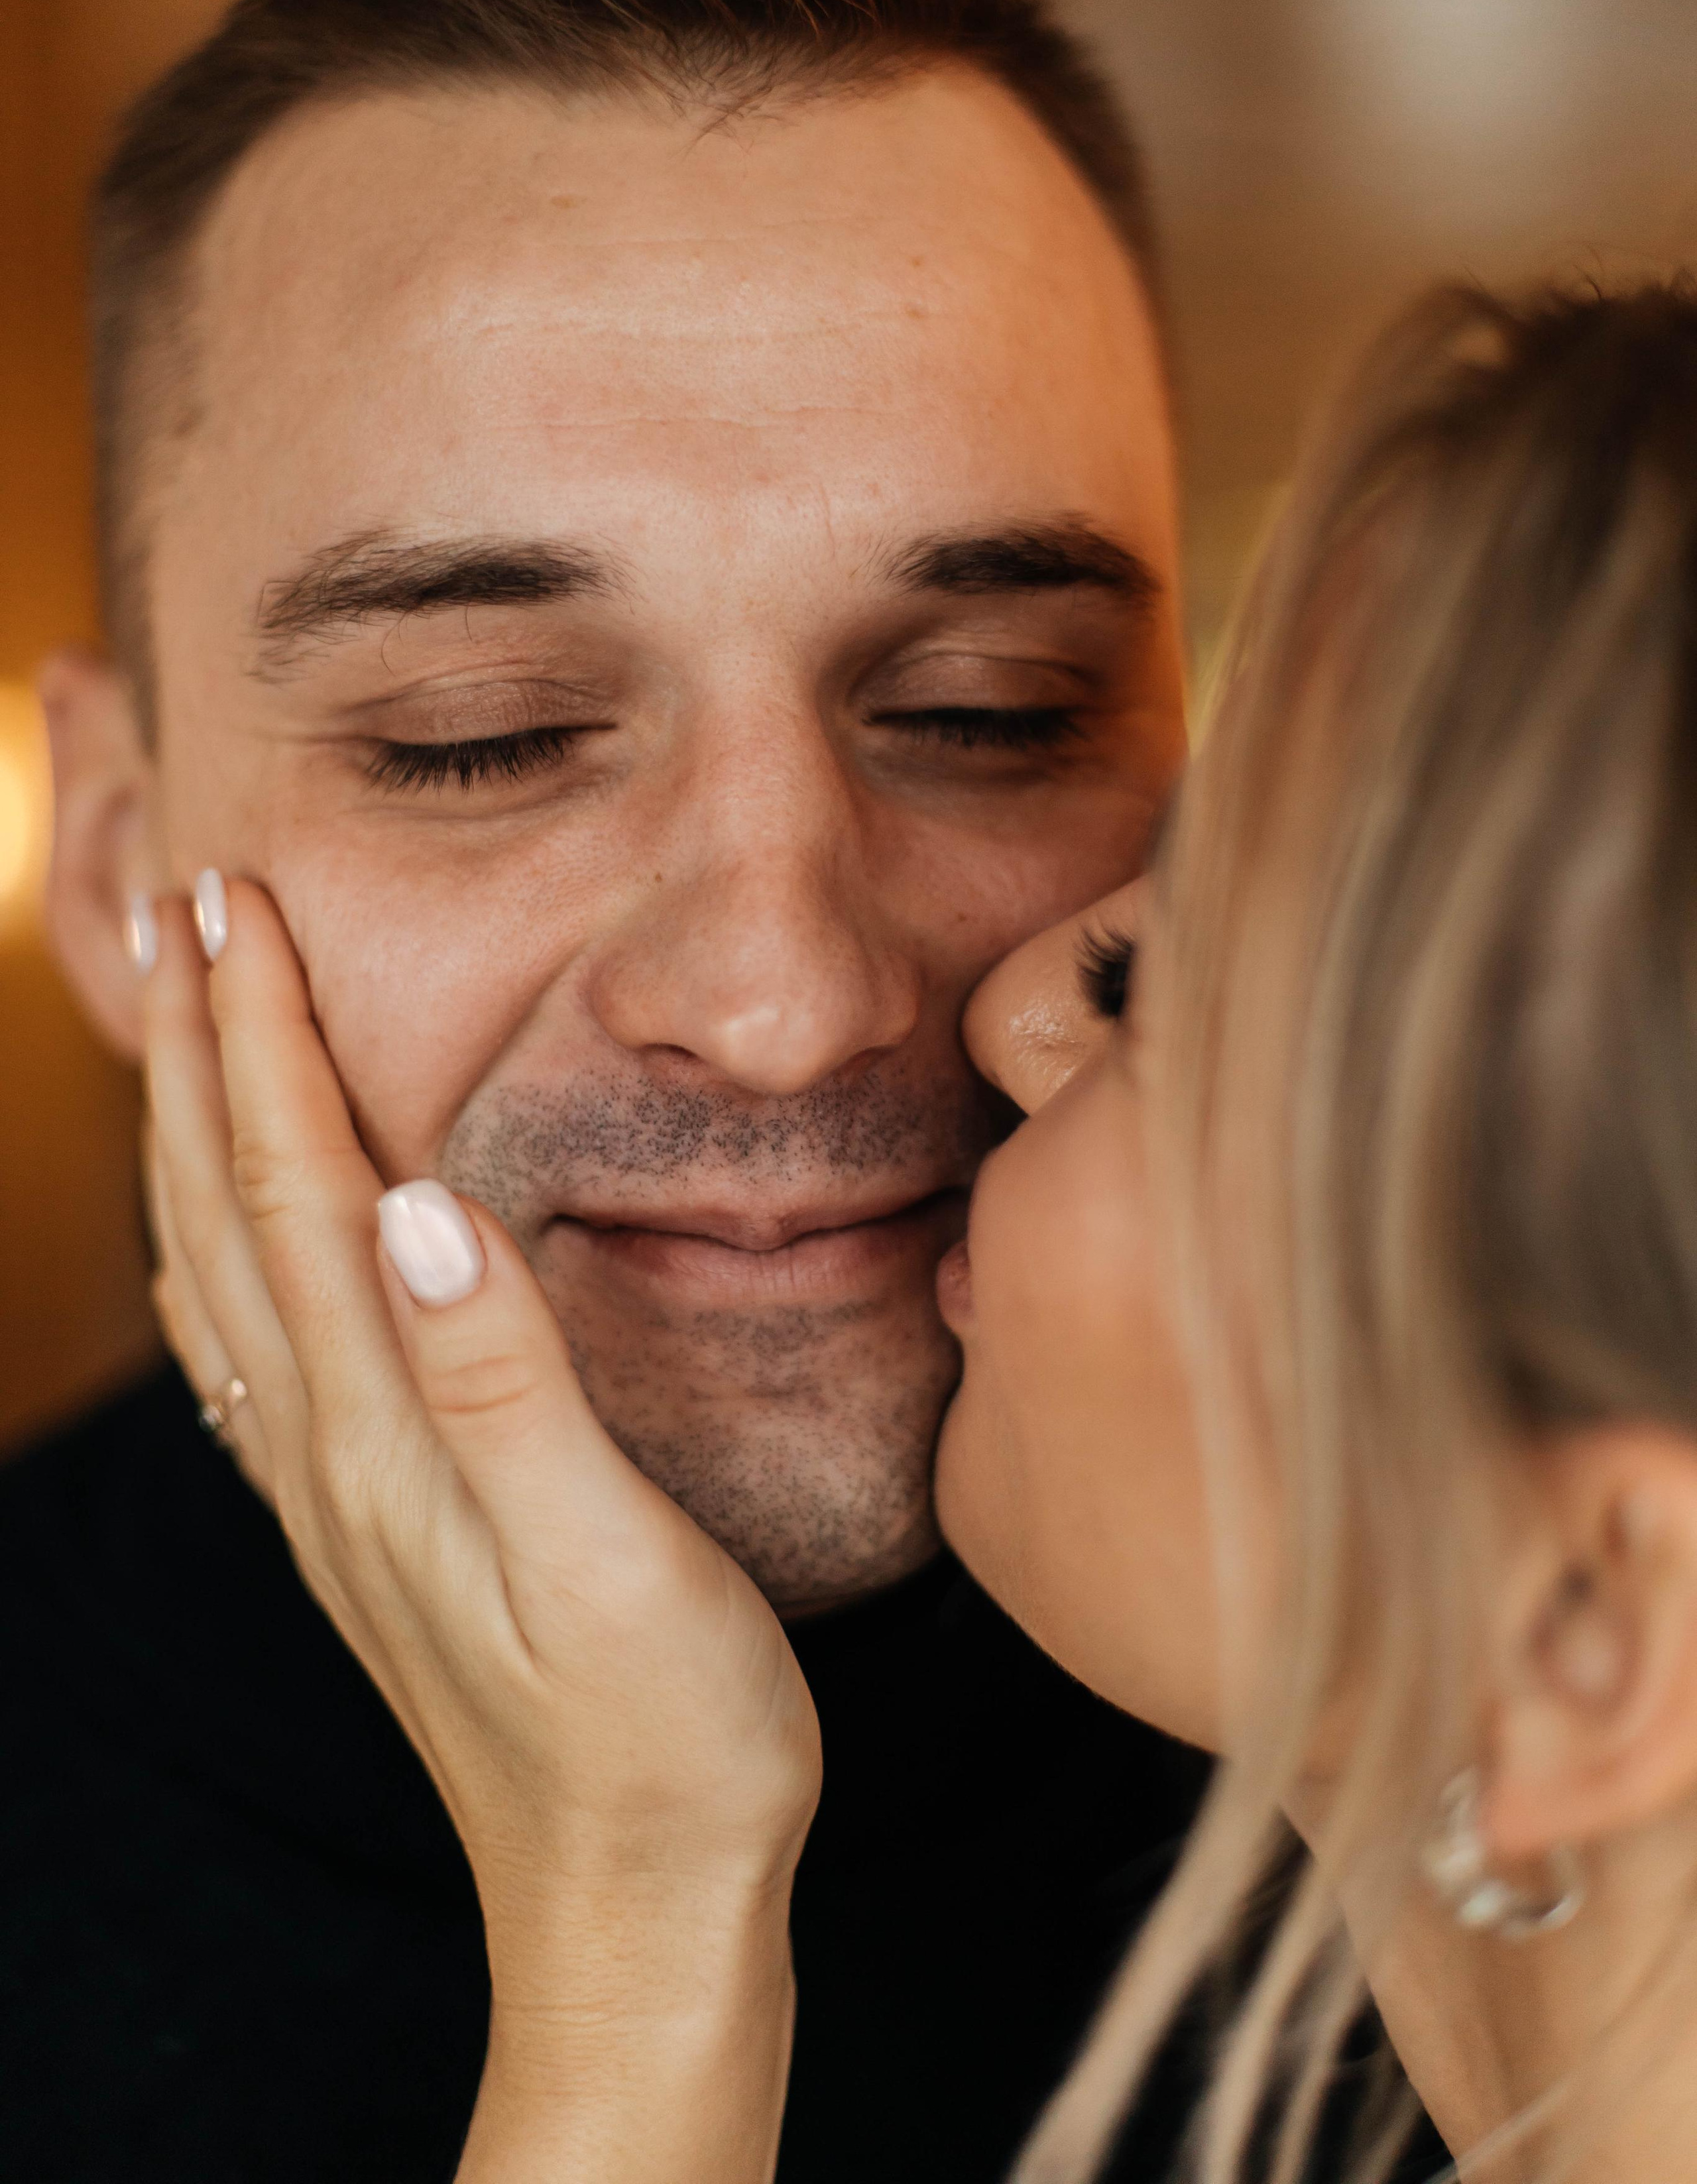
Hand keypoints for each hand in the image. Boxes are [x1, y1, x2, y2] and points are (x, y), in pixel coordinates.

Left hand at [141, 877, 819, 2182]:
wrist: (632, 1917)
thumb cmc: (663, 1746)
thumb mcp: (615, 1565)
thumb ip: (510, 1386)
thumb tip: (426, 1212)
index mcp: (387, 1431)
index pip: (299, 1184)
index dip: (261, 1035)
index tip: (239, 901)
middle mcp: (332, 1452)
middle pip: (231, 1209)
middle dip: (200, 1048)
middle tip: (187, 907)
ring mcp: (337, 1497)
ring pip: (227, 1272)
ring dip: (197, 1133)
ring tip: (185, 1027)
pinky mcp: (369, 1531)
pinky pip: (255, 1359)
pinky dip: (219, 1259)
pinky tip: (219, 1244)